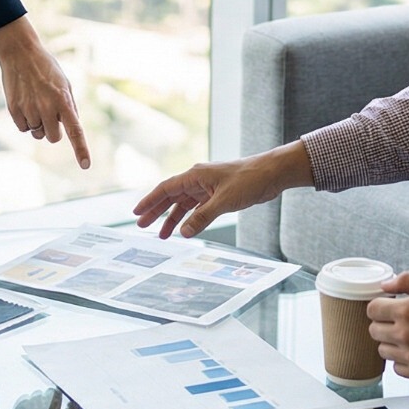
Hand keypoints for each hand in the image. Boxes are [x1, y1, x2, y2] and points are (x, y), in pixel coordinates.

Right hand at [0, 17, 89, 168]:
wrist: (20, 53)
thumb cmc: (46, 69)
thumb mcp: (65, 84)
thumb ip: (69, 107)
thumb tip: (71, 127)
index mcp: (64, 100)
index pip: (75, 130)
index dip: (81, 149)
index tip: (86, 166)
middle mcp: (47, 107)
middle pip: (53, 137)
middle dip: (53, 130)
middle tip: (49, 113)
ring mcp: (29, 109)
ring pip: (37, 134)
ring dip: (38, 125)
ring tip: (35, 103)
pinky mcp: (14, 110)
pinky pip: (23, 128)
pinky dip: (25, 121)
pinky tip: (24, 103)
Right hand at [131, 142, 314, 237]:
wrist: (272, 174)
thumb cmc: (250, 179)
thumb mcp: (224, 201)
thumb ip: (203, 217)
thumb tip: (184, 233)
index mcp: (196, 176)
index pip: (166, 188)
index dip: (150, 201)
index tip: (137, 212)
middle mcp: (199, 180)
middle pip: (171, 197)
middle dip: (157, 211)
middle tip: (142, 226)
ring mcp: (208, 188)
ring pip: (184, 204)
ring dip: (173, 218)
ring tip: (162, 235)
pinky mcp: (219, 195)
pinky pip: (198, 208)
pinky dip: (190, 218)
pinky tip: (185, 229)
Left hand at [367, 272, 408, 381]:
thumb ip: (408, 281)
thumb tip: (385, 285)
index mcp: (407, 310)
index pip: (372, 310)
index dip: (380, 306)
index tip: (388, 307)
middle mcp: (405, 335)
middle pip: (374, 331)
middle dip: (384, 324)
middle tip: (400, 322)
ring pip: (383, 351)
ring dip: (392, 343)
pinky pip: (397, 368)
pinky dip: (402, 361)